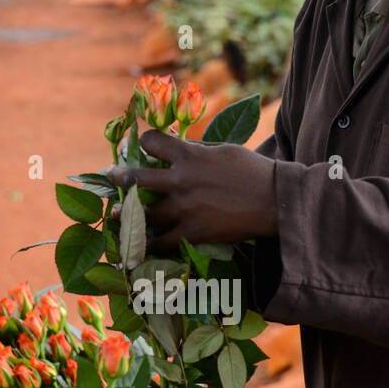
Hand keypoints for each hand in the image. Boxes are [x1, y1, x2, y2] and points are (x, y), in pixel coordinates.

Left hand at [106, 129, 277, 248]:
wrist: (276, 201)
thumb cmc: (253, 171)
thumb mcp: (224, 149)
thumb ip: (196, 149)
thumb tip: (176, 146)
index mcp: (189, 154)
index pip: (152, 141)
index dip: (146, 141)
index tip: (143, 146)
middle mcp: (181, 180)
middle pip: (136, 178)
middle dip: (119, 176)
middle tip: (112, 176)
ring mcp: (185, 209)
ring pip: (144, 214)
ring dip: (127, 215)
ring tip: (117, 216)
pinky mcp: (193, 233)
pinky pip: (161, 243)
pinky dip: (148, 246)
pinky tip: (139, 246)